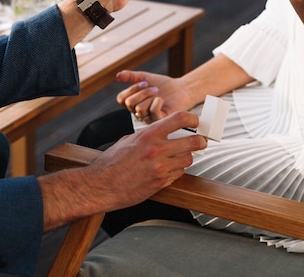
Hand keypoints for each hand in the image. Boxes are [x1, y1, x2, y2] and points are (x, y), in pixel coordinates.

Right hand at [39, 111, 206, 230]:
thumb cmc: (112, 161)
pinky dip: (178, 170)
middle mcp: (157, 150)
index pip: (179, 119)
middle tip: (202, 140)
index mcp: (149, 134)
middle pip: (192, 142)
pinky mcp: (160, 183)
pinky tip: (170, 168)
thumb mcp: (129, 140)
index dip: (192, 118)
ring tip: (181, 156)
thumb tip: (161, 132)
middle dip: (200, 141)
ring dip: (186, 157)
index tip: (196, 120)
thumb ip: (148, 135)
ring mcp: (160, 168)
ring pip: (188, 159)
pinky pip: (179, 174)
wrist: (101, 185)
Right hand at [116, 70, 194, 122]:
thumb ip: (131, 76)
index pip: (122, 99)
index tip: (145, 82)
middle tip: (154, 88)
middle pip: (130, 103)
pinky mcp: (160, 122)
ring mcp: (148, 119)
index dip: (131, 89)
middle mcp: (139, 113)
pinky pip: (152, 112)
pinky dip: (157, 102)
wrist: (181, 89)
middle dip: (143, 92)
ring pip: (139, 109)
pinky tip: (162, 101)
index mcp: (134, 104)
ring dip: (150, 97)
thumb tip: (117, 76)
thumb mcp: (145, 78)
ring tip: (159, 94)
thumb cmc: (163, 85)